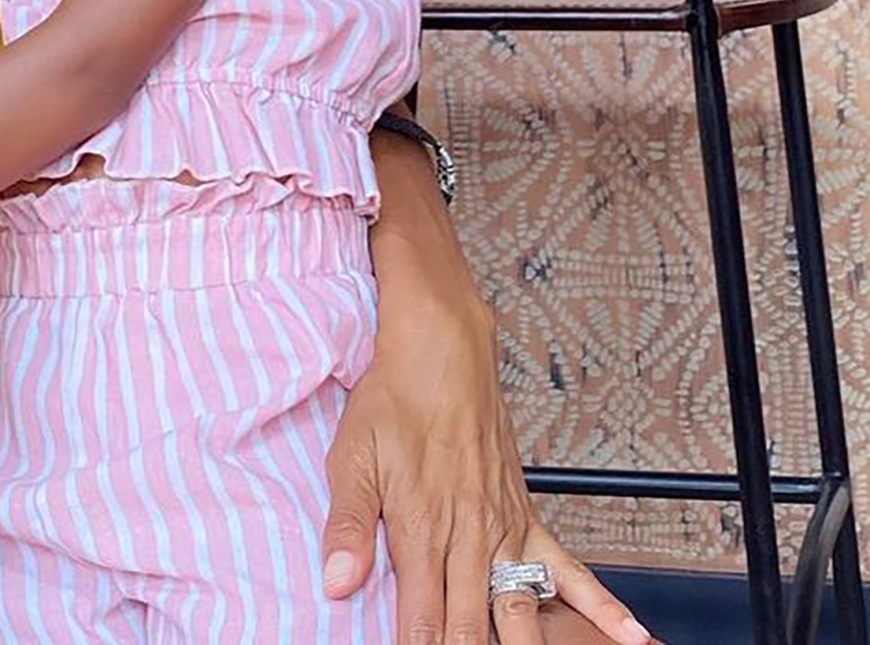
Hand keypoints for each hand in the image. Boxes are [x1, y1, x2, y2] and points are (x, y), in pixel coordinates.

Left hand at [321, 294, 651, 644]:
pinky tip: (630, 636)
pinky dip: (602, 606)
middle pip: (472, 626)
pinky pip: (569, 568)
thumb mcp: (350, 457)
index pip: (421, 618)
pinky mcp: (526, 516)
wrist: (441, 352)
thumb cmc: (392, 401)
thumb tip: (337, 582)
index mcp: (419, 528)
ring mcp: (503, 529)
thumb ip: (347, 525)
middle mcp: (467, 536)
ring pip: (521, 610)